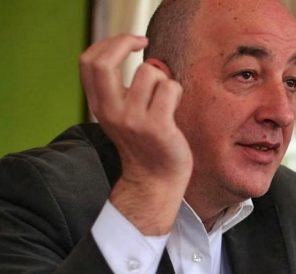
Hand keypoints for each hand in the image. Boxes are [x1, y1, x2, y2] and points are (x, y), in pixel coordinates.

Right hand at [79, 34, 191, 234]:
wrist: (155, 181)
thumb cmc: (146, 143)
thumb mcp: (124, 114)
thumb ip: (127, 89)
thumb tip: (152, 61)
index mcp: (100, 106)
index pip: (88, 62)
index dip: (108, 43)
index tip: (129, 41)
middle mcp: (111, 111)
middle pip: (105, 62)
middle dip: (125, 42)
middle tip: (143, 43)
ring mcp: (133, 119)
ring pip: (150, 71)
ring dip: (163, 78)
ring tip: (165, 99)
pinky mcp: (157, 126)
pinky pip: (170, 88)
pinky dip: (176, 92)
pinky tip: (174, 109)